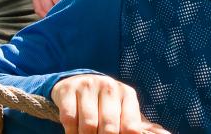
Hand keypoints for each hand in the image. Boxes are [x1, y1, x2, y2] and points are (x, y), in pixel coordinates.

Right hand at [50, 74, 165, 133]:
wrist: (77, 82)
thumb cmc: (106, 105)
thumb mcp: (125, 111)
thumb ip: (142, 126)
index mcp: (127, 94)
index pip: (131, 127)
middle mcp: (110, 86)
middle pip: (109, 127)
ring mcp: (88, 86)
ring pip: (88, 124)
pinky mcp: (68, 89)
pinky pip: (69, 118)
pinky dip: (71, 132)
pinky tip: (74, 133)